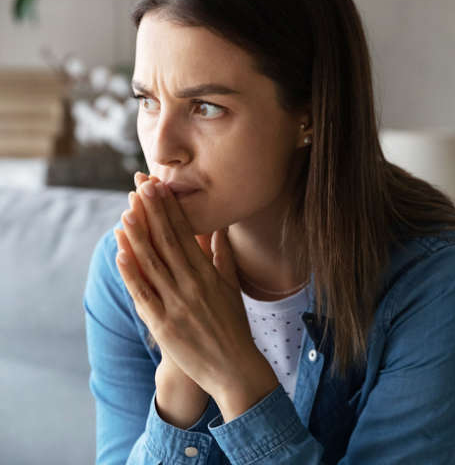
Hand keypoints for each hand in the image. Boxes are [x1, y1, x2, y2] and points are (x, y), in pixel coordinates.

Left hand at [114, 173, 277, 421]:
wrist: (234, 366)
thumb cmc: (234, 326)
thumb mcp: (232, 286)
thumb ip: (222, 257)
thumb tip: (220, 230)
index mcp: (209, 274)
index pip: (186, 234)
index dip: (170, 209)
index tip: (159, 187)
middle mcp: (193, 285)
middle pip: (168, 242)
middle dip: (153, 213)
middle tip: (141, 186)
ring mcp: (176, 304)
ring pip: (152, 264)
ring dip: (137, 236)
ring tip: (126, 212)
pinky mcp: (163, 323)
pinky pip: (143, 294)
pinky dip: (131, 273)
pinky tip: (121, 254)